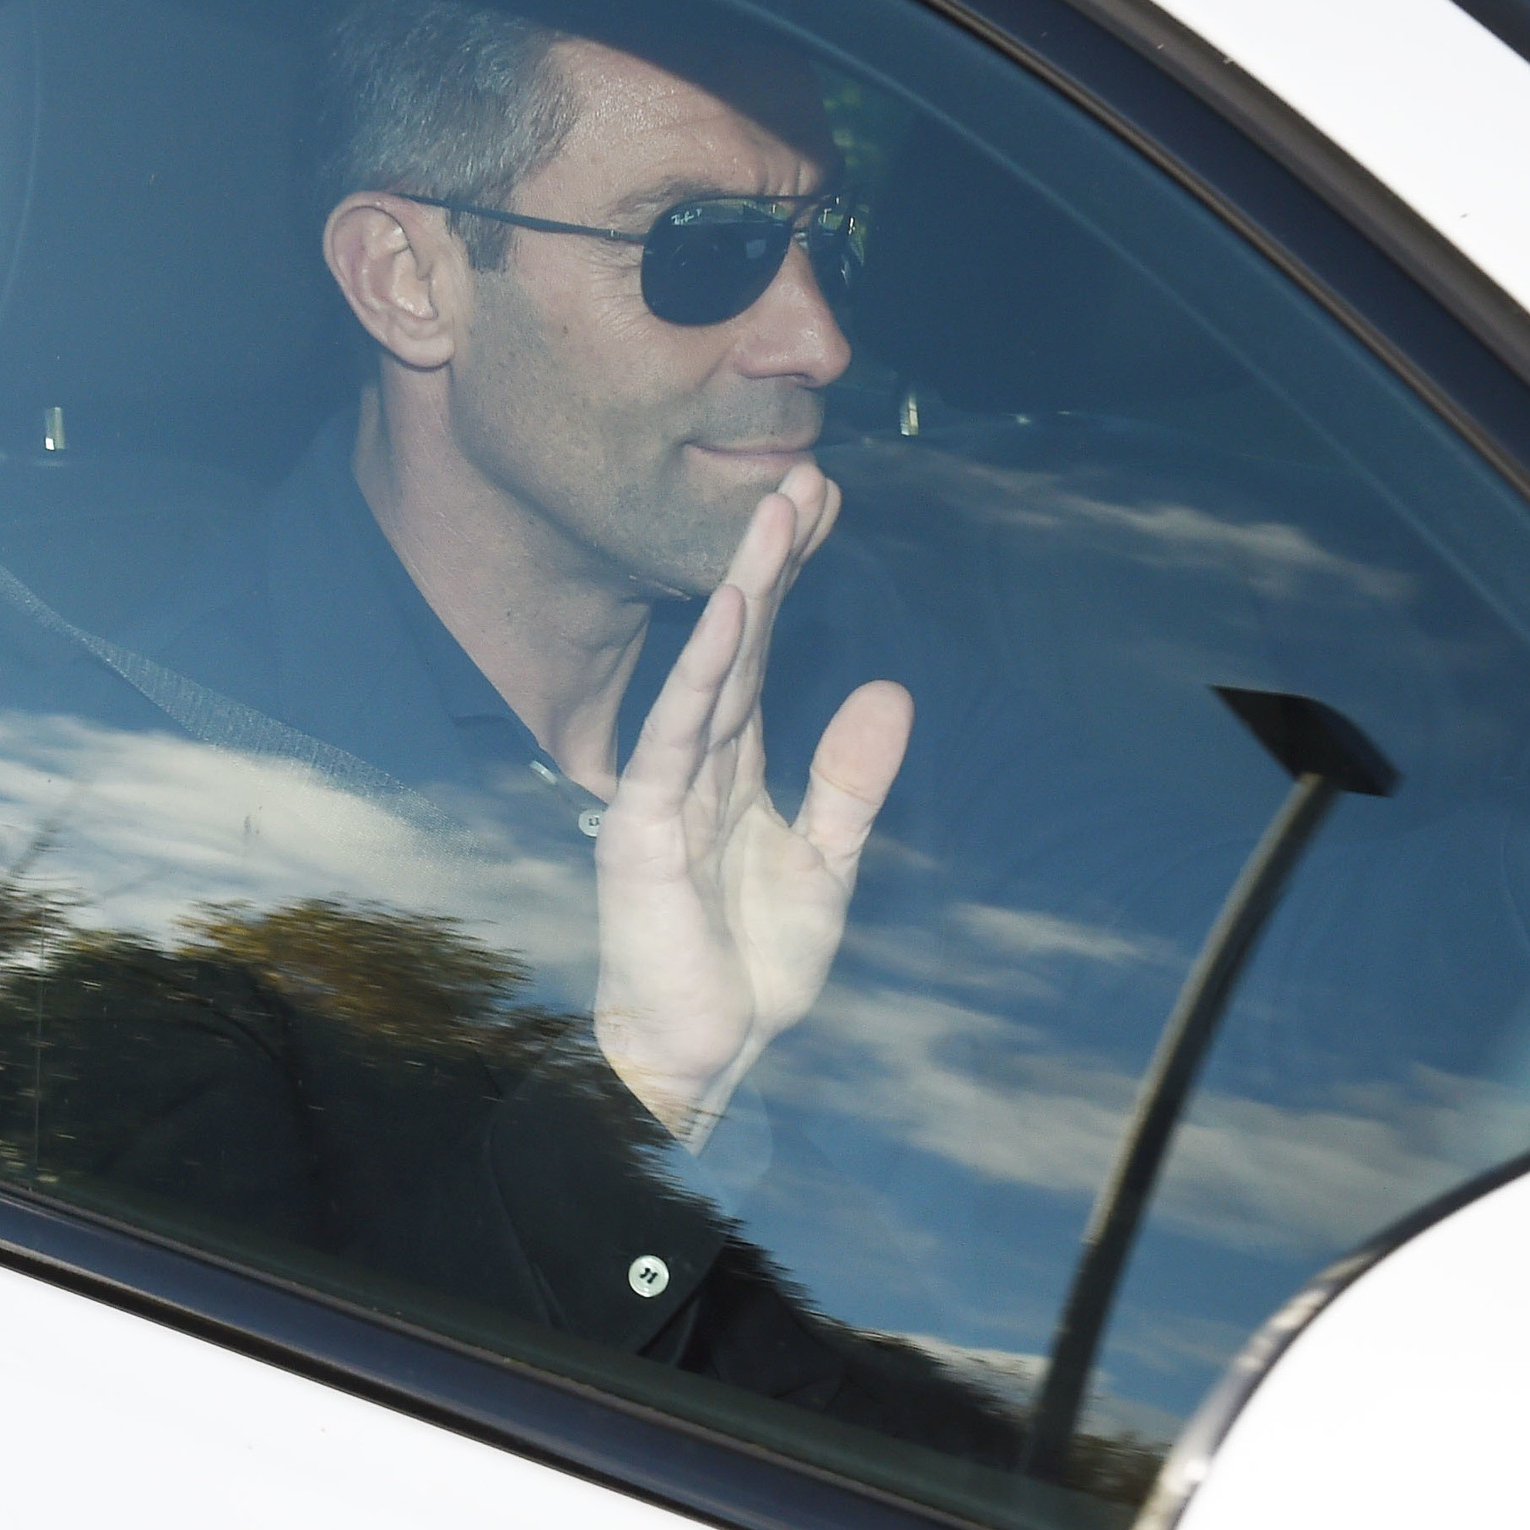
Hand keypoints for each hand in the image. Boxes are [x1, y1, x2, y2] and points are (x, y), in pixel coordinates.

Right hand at [592, 461, 912, 1142]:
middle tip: (803, 476)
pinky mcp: (640, 825)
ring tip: (773, 514)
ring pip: (710, 671)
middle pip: (740, 643)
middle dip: (770, 560)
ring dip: (742, 591)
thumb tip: (889, 689)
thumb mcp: (827, 862)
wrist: (704, 1053)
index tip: (824, 505)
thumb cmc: (749, 966)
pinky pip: (675, 736)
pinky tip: (731, 615)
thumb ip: (850, 779)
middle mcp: (696, 761)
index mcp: (736, 766)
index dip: (793, 580)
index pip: (768, 653)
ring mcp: (663, 788)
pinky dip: (701, 673)